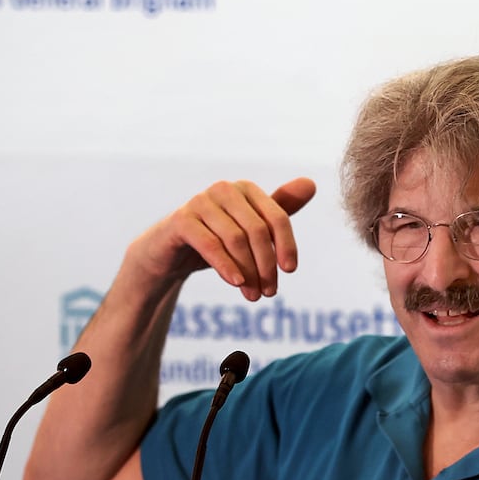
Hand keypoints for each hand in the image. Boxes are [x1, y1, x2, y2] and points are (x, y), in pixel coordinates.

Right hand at [131, 177, 317, 300]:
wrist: (167, 254)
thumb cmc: (214, 240)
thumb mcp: (248, 229)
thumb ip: (279, 209)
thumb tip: (311, 183)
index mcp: (246, 189)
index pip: (277, 217)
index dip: (287, 245)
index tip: (290, 271)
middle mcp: (224, 189)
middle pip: (258, 230)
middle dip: (266, 265)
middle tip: (270, 293)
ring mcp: (200, 202)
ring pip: (236, 239)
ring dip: (248, 272)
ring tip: (253, 296)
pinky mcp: (181, 219)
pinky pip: (210, 244)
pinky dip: (226, 265)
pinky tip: (236, 283)